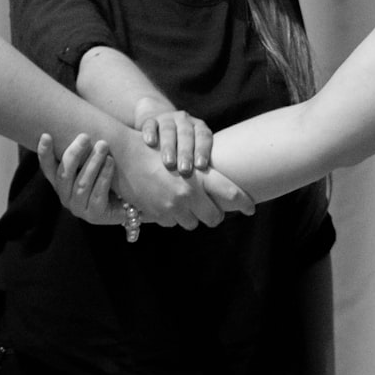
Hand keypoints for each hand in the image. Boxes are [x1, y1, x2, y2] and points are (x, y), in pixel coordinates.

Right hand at [37, 133, 118, 224]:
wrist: (131, 202)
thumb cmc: (111, 177)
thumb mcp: (96, 161)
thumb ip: (87, 148)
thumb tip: (83, 127)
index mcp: (62, 183)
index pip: (49, 168)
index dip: (44, 153)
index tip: (46, 135)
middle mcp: (66, 196)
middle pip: (64, 174)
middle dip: (74, 153)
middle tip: (85, 136)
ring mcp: (78, 208)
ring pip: (81, 184)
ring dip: (92, 163)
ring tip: (103, 145)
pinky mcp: (94, 216)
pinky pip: (97, 194)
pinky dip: (104, 177)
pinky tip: (111, 163)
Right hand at [113, 131, 253, 228]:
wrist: (123, 155)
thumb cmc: (155, 151)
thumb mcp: (183, 158)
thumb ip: (201, 177)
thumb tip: (219, 193)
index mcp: (199, 177)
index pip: (231, 194)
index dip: (244, 203)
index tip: (251, 209)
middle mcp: (189, 193)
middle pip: (214, 217)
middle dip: (214, 216)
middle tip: (213, 212)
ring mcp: (173, 206)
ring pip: (193, 223)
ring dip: (191, 216)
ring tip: (184, 202)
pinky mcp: (159, 215)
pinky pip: (173, 223)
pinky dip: (172, 216)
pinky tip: (165, 202)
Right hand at [136, 107, 211, 176]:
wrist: (158, 132)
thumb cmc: (180, 153)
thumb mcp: (194, 156)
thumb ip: (203, 170)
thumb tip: (213, 195)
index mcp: (199, 129)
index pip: (204, 137)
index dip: (203, 151)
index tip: (201, 166)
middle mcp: (184, 122)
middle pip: (187, 135)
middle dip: (186, 152)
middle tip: (185, 170)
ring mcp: (167, 120)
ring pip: (168, 130)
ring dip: (169, 146)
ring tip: (169, 163)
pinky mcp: (150, 121)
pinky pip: (150, 124)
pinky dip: (150, 132)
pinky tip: (150, 143)